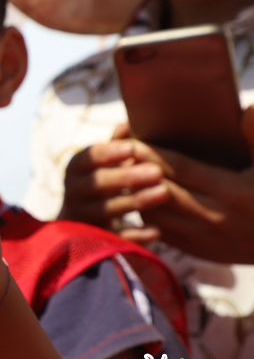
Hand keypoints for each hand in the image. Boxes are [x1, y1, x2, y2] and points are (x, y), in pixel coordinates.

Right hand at [58, 124, 170, 242]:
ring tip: (164, 193)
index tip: (132, 147)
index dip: (109, 152)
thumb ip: (118, 144)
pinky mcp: (93, 237)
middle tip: (157, 172)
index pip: (88, 157)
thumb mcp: (105, 161)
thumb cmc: (101, 180)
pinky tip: (156, 231)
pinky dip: (134, 235)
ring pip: (106, 209)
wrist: (81, 219)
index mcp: (77, 168)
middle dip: (127, 177)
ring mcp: (82, 215)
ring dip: (134, 201)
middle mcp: (74, 191)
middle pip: (97, 183)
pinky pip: (113, 237)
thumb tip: (129, 124)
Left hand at [129, 107, 253, 263]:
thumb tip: (247, 107)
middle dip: (137, 172)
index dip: (153, 155)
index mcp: (231, 191)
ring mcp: (203, 236)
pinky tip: (139, 198)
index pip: (181, 169)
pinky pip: (161, 232)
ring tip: (125, 175)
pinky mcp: (197, 250)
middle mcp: (213, 215)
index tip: (133, 141)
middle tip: (118, 155)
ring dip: (137, 194)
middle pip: (160, 190)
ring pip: (155, 214)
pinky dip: (147, 214)